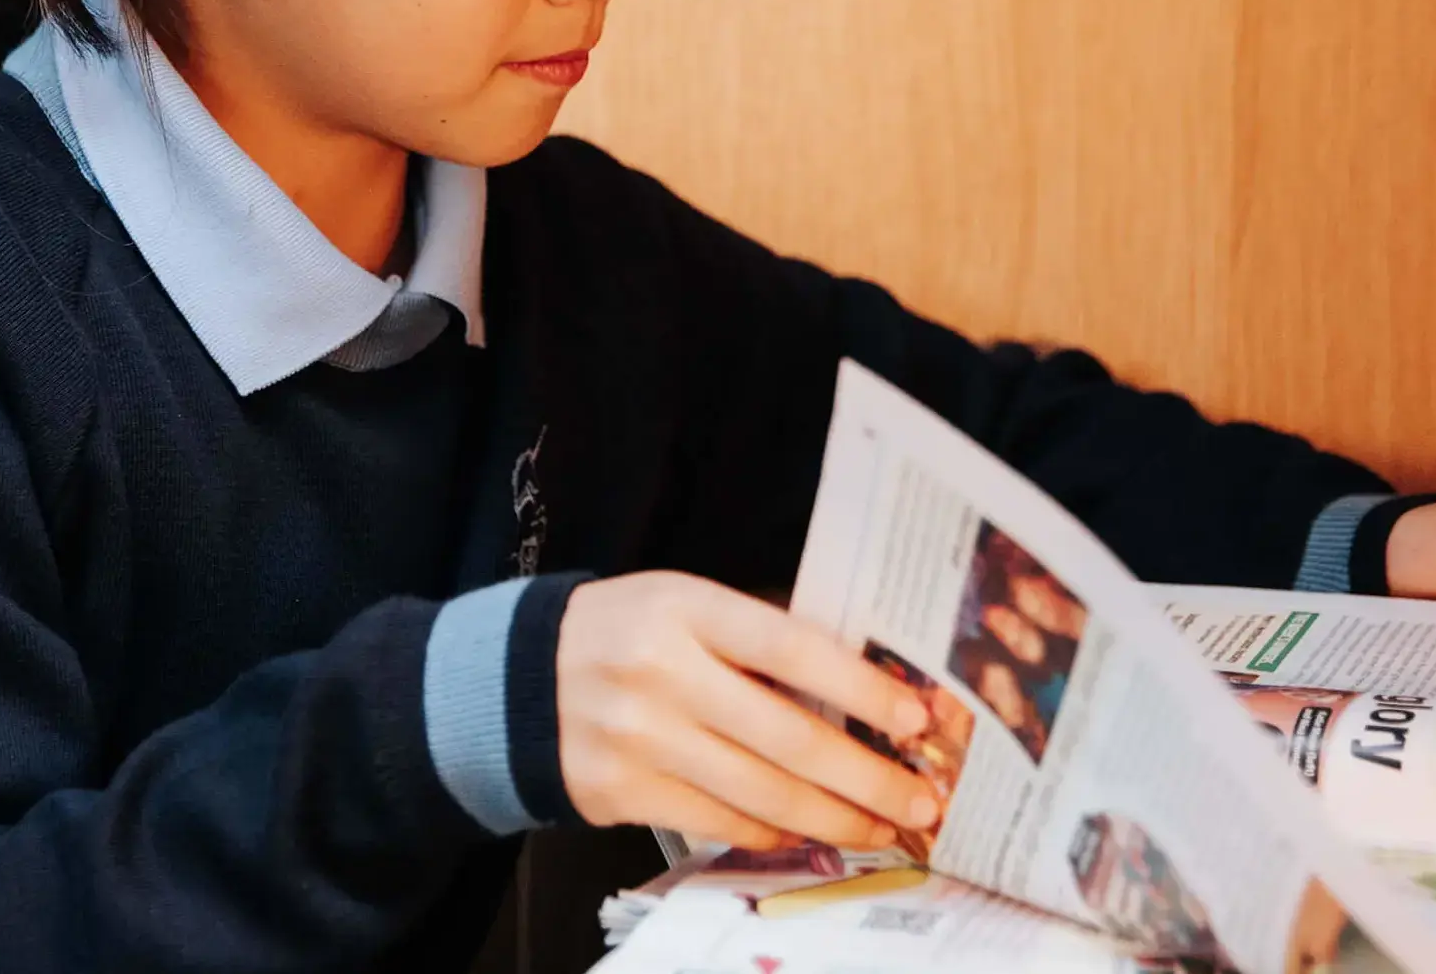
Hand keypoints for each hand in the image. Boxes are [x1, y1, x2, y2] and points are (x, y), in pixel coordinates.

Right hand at [557, 572, 941, 850]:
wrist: (514, 679)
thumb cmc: (625, 633)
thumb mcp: (684, 604)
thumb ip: (758, 637)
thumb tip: (861, 688)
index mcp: (685, 609)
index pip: (791, 649)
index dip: (860, 687)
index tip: (915, 718)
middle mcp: (661, 674)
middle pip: (786, 737)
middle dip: (866, 778)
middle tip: (921, 801)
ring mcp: (638, 739)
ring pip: (759, 792)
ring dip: (833, 818)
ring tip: (882, 828)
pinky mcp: (619, 793)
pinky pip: (717, 821)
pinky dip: (772, 830)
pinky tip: (809, 832)